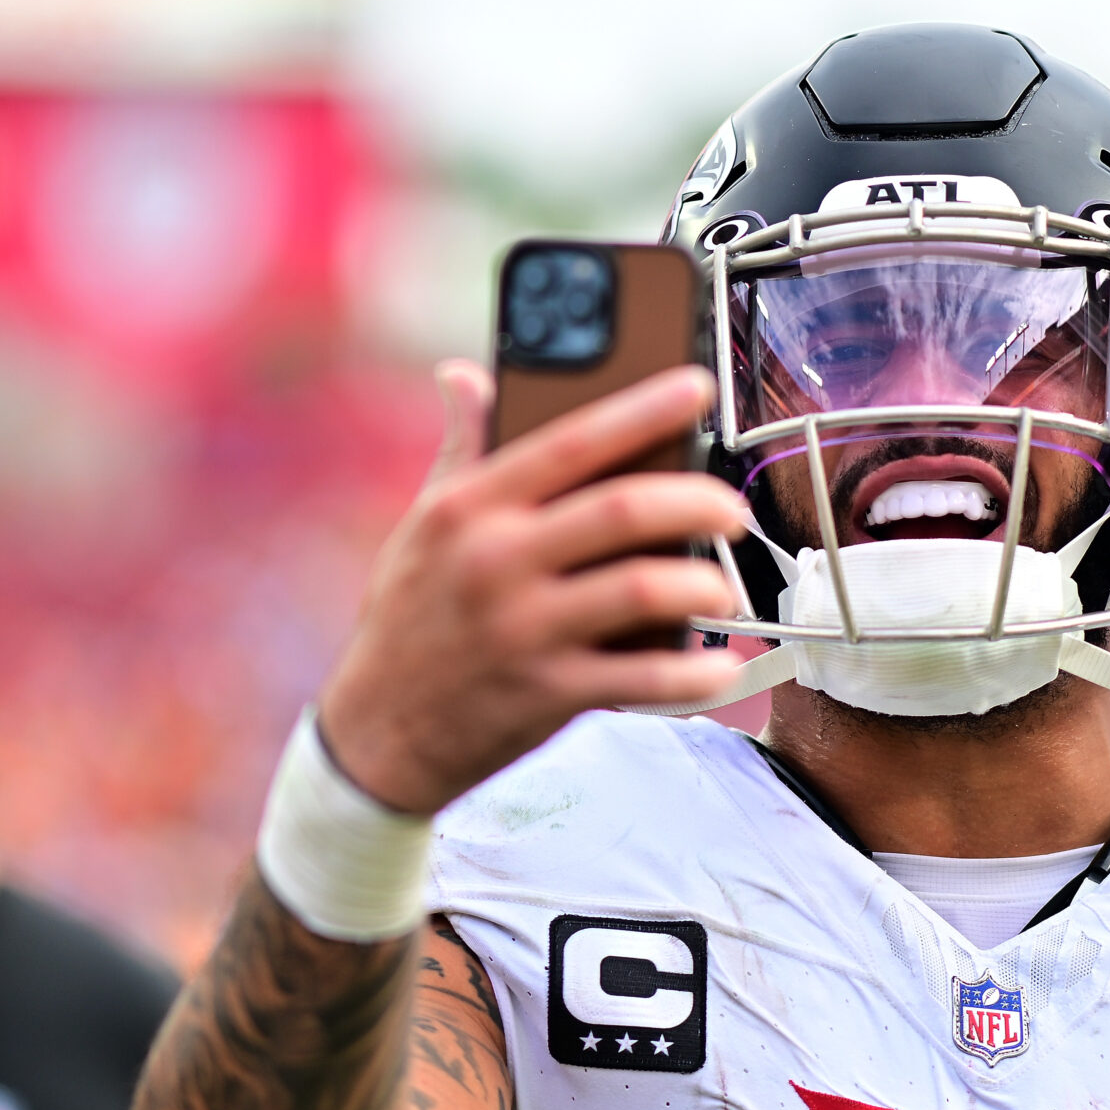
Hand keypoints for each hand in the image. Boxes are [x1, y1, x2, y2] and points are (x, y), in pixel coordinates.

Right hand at [318, 361, 744, 814]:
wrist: (376, 732)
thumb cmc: (410, 618)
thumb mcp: (423, 527)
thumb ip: (461, 451)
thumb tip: (465, 376)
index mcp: (469, 508)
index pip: (571, 442)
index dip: (642, 410)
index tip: (697, 386)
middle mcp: (495, 562)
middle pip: (622, 511)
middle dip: (696, 501)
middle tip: (732, 510)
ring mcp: (522, 630)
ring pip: (641, 589)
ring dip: (702, 585)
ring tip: (724, 588)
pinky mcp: (545, 693)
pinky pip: (640, 678)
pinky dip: (692, 672)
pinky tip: (720, 665)